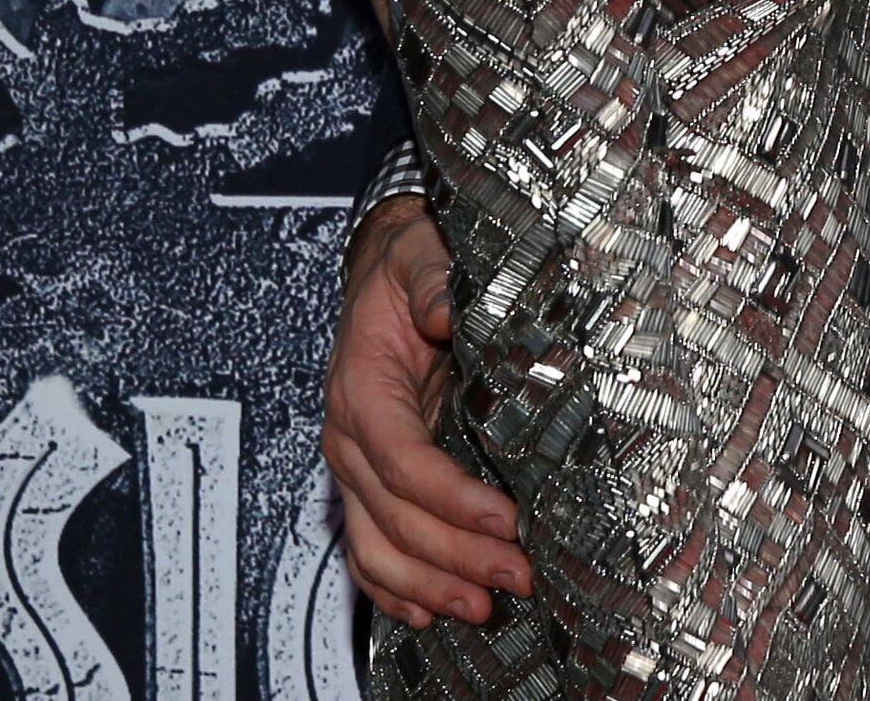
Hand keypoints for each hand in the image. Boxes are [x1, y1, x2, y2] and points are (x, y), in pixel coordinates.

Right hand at [322, 197, 529, 626]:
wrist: (383, 269)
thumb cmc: (405, 265)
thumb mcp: (420, 254)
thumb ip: (433, 280)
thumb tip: (446, 308)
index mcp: (362, 388)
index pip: (401, 459)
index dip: (451, 498)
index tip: (506, 521)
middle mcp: (352, 436)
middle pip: (395, 516)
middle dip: (455, 556)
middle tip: (517, 576)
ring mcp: (357, 466)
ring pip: (376, 546)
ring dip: (427, 586)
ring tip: (483, 608)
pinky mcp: (370, 480)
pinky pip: (368, 547)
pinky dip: (393, 588)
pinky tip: (428, 614)